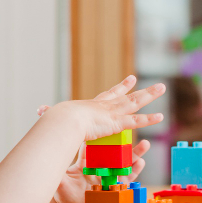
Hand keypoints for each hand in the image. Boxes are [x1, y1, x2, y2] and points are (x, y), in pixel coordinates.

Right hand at [39, 76, 164, 142]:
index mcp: (94, 104)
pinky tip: (160, 117)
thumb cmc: (58, 119)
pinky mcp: (117, 123)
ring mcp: (113, 113)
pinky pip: (136, 121)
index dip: (121, 87)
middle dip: (140, 89)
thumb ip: (50, 114)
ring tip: (162, 88)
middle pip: (127, 96)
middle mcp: (106, 105)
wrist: (64, 119)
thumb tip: (39, 111)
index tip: (131, 79)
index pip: (111, 94)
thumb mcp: (56, 115)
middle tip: (154, 84)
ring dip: (149, 95)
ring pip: (135, 102)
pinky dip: (148, 119)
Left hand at [50, 139, 150, 202]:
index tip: (106, 125)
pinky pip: (128, 178)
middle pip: (113, 152)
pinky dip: (135, 171)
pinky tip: (141, 163)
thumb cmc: (65, 194)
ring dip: (135, 154)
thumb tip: (48, 160)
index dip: (99, 138)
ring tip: (144, 144)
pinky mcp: (116, 187)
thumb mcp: (61, 183)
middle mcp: (100, 167)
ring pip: (124, 163)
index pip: (94, 147)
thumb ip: (58, 173)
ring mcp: (109, 176)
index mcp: (87, 162)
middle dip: (123, 143)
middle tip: (132, 130)